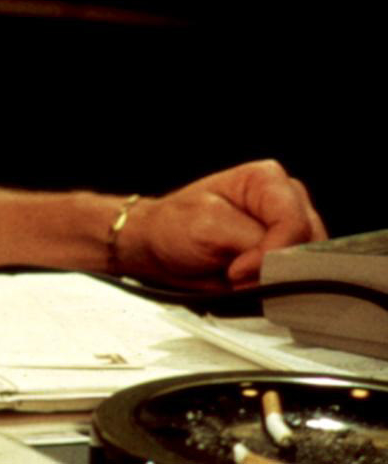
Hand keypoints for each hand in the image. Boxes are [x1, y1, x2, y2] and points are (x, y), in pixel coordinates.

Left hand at [118, 159, 326, 284]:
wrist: (159, 247)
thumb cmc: (175, 226)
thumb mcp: (207, 225)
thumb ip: (251, 241)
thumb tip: (280, 266)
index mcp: (267, 180)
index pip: (293, 222)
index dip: (270, 253)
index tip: (237, 269)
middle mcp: (286, 200)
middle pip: (307, 244)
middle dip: (273, 268)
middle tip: (235, 274)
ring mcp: (289, 229)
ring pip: (308, 265)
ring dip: (274, 280)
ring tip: (237, 276)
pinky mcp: (287, 256)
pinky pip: (300, 278)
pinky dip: (275, 287)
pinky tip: (249, 283)